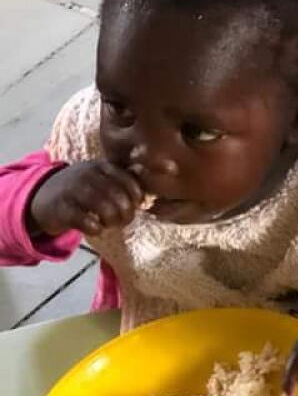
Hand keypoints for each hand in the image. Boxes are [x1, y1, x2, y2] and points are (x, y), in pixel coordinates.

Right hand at [28, 161, 143, 237]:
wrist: (42, 197)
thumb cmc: (81, 189)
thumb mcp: (100, 177)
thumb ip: (124, 179)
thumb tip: (156, 184)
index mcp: (101, 166)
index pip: (129, 180)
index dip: (136, 197)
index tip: (136, 206)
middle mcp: (87, 175)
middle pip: (119, 196)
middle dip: (127, 212)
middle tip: (124, 220)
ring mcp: (73, 191)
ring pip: (105, 208)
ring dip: (114, 221)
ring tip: (111, 224)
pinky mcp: (62, 210)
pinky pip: (87, 222)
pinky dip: (97, 229)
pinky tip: (96, 229)